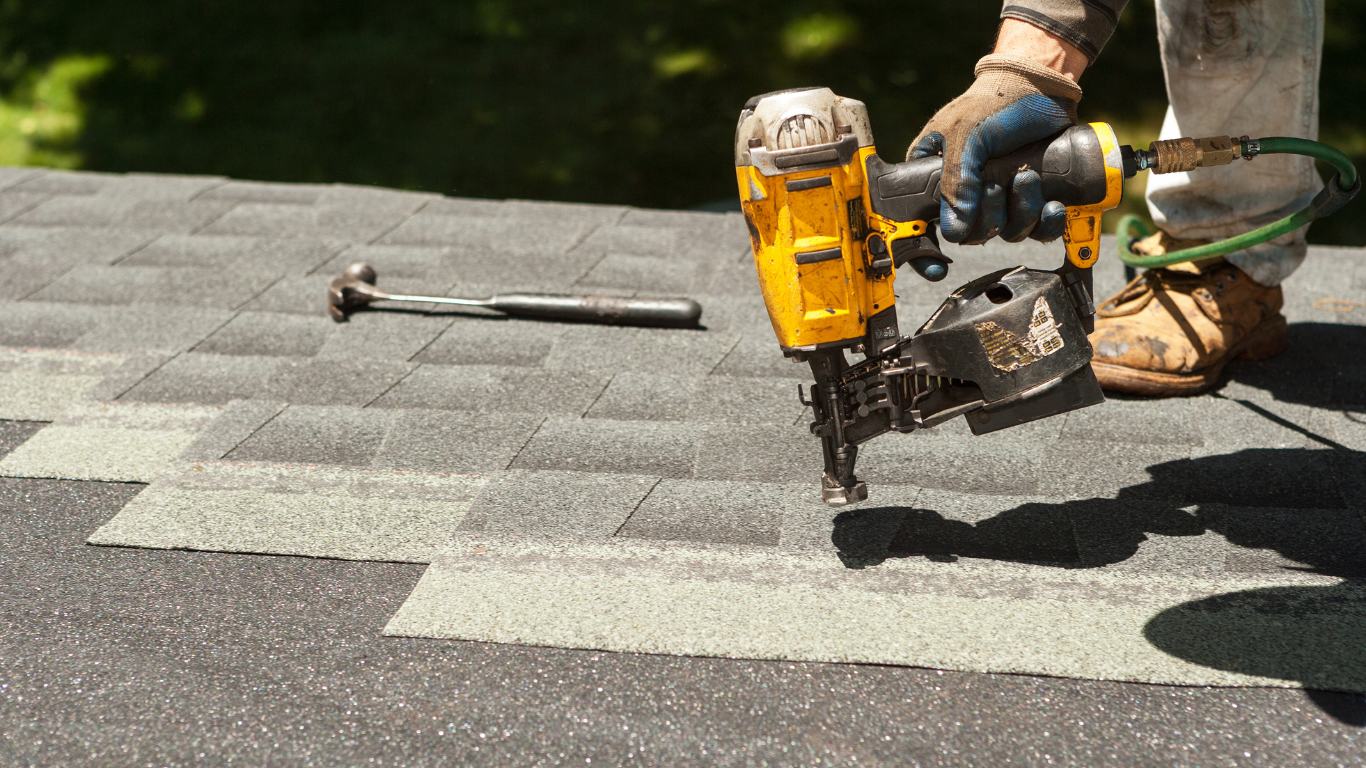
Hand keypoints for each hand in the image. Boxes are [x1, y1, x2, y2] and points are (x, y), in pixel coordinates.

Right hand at [911, 22, 1087, 244]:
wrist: (1043, 85)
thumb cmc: (996, 101)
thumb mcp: (967, 134)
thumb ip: (957, 180)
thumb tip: (954, 229)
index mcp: (934, 176)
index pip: (919, 223)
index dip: (923, 251)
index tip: (934, 267)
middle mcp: (965, 192)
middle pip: (970, 235)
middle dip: (990, 217)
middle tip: (997, 185)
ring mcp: (999, 197)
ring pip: (1005, 233)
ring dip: (1021, 212)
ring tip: (1028, 178)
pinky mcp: (1029, 198)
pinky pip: (1036, 229)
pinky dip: (1046, 223)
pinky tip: (1053, 205)